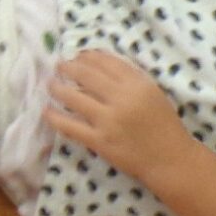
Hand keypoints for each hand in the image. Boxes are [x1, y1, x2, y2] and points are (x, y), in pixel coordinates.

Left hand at [44, 47, 191, 182]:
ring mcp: (109, 121)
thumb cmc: (163, 125)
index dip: (88, 56)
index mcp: (137, 85)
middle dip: (68, 67)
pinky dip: (55, 117)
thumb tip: (98, 63)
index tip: (77, 55)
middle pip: (87, 75)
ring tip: (50, 84)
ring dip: (57, 88)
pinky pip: (70, 126)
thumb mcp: (152, 93)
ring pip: (74, 98)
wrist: (170, 160)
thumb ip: (130, 79)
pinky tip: (46, 111)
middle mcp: (121, 99)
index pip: (106, 62)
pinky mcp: (100, 141)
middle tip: (59, 65)